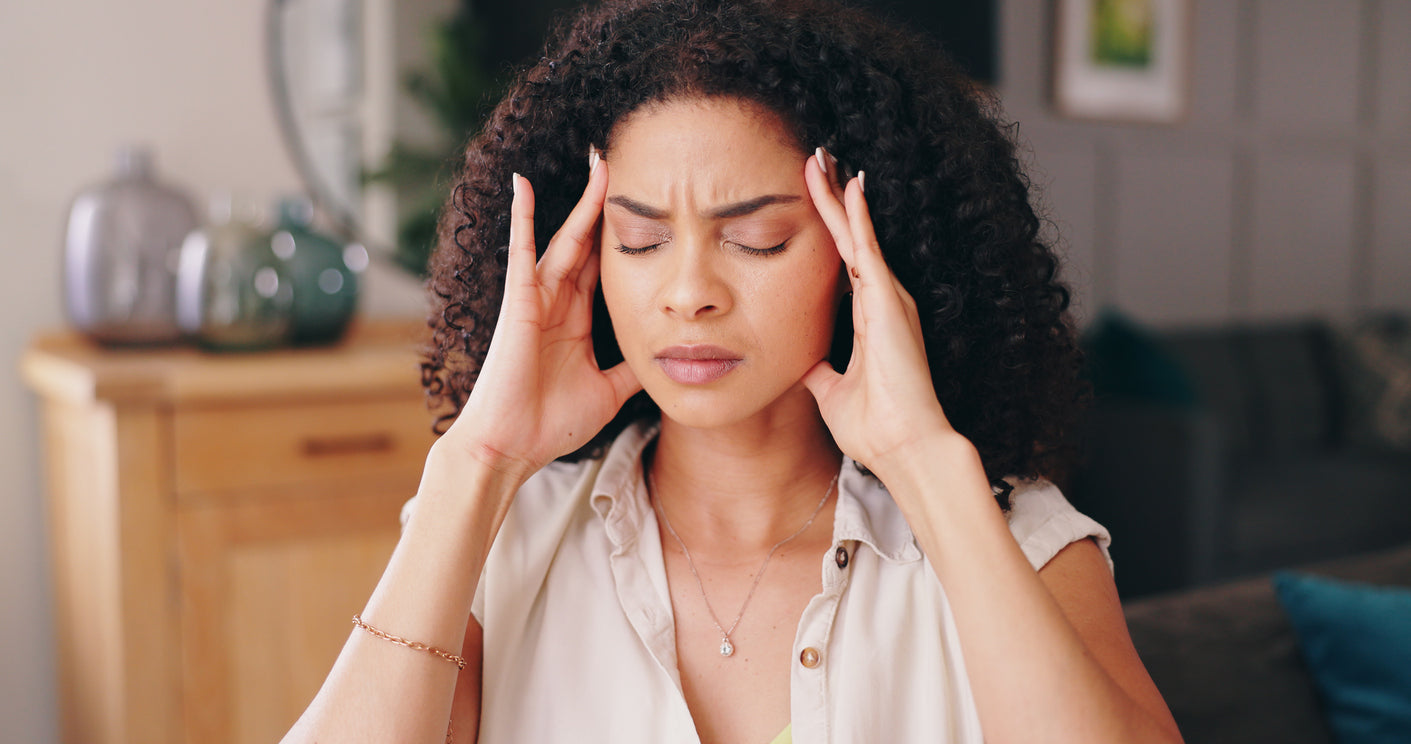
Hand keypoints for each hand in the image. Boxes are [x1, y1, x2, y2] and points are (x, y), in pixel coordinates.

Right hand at [440, 162, 641, 480]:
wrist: (512, 447)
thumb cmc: (550, 424)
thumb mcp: (609, 392)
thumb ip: (634, 370)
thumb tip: (669, 359)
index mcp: (575, 320)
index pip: (605, 266)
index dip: (625, 236)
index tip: (649, 205)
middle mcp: (556, 302)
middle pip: (588, 242)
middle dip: (606, 205)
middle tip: (626, 164)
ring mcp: (536, 299)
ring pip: (565, 239)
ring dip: (581, 201)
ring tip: (599, 160)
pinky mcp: (518, 302)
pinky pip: (522, 253)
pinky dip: (521, 218)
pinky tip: (523, 184)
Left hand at [801, 151, 956, 476]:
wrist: (904, 449)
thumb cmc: (876, 427)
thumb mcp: (831, 391)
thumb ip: (818, 371)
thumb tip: (800, 362)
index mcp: (870, 318)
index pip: (843, 260)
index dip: (828, 228)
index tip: (810, 195)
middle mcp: (882, 300)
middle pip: (851, 237)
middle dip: (832, 197)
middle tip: (816, 157)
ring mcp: (888, 298)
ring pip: (857, 234)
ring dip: (838, 196)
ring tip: (821, 157)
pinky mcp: (888, 302)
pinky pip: (868, 249)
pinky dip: (857, 216)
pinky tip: (847, 185)